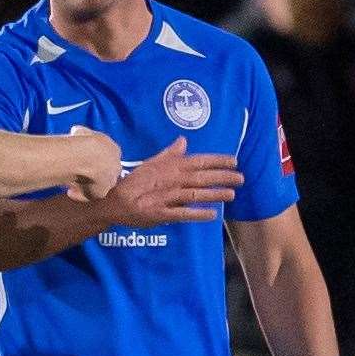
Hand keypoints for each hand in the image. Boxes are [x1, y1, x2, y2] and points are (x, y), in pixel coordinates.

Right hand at [64, 127, 121, 199]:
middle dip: (94, 173)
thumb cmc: (83, 141)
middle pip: (105, 172)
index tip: (83, 159)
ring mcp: (110, 181)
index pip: (107, 156)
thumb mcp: (82, 132)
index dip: (95, 159)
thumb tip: (76, 132)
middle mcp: (116, 166)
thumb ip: (82, 134)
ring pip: (97, 185)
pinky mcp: (101, 192)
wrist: (85, 156)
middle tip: (78, 173)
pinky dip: (79, 195)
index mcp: (114, 150)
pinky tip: (70, 192)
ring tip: (71, 183)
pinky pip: (88, 195)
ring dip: (86, 184)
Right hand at [96, 138, 241, 225]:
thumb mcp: (149, 164)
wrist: (113, 202)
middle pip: (200, 177)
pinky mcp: (161, 214)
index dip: (217, 161)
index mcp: (168, 167)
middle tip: (241, 178)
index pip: (197, 161)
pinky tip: (212, 215)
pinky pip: (181, 214)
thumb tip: (183, 141)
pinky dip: (197, 214)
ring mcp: (165, 198)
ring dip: (213, 194)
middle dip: (222, 177)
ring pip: (194, 194)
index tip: (234, 161)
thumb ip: (168, 154)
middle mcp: (170, 180)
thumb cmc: (133, 183)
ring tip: (231, 194)